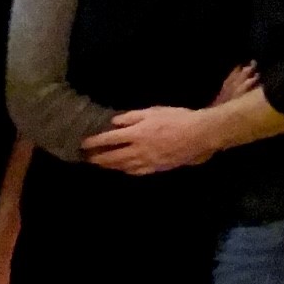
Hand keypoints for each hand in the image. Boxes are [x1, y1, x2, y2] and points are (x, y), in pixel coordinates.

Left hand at [85, 106, 219, 176]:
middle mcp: (138, 150)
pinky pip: (136, 172)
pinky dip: (126, 171)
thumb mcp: (153, 111)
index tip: (83, 144)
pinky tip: (122, 170)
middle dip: (97, 158)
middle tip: (87, 158)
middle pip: (112, 157)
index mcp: (136, 134)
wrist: (199, 135)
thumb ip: (131, 117)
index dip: (94, 142)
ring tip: (100, 165)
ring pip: (123, 166)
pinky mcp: (156, 168)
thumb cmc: (177, 118)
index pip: (108, 140)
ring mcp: (147, 161)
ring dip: (109, 166)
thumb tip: (114, 123)